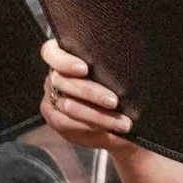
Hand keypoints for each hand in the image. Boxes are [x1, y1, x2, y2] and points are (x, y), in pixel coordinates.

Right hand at [37, 38, 134, 152]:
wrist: (114, 113)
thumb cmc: (118, 85)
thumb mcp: (115, 71)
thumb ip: (110, 66)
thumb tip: (131, 61)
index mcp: (64, 55)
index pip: (51, 53)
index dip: (65, 61)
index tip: (84, 69)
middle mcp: (54, 76)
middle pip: (65, 82)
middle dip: (91, 93)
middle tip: (114, 102)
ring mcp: (52, 98)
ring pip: (69, 106)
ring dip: (98, 115)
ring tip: (123, 122)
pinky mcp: (55, 118)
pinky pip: (68, 124)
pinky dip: (91, 126)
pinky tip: (109, 129)